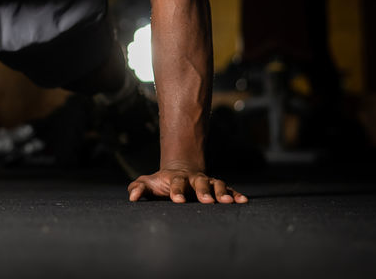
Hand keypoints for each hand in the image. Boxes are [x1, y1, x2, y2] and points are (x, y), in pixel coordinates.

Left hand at [127, 167, 247, 203]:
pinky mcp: (217, 189)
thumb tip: (132, 197)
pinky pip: (229, 190)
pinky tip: (243, 201)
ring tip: (227, 202)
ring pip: (216, 184)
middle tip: (207, 201)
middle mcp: (194, 179)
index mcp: (176, 179)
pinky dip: (235, 195)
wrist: (180, 172)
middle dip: (203, 191)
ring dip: (222, 192)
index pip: (176, 183)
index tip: (177, 200)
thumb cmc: (161, 183)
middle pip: (200, 182)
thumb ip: (138, 188)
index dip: (177, 191)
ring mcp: (207, 182)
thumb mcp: (148, 184)